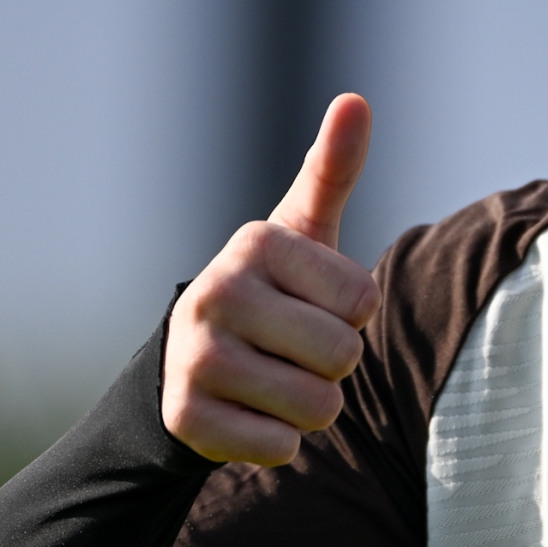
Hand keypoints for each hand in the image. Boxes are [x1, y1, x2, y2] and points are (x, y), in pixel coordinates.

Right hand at [162, 95, 381, 463]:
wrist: (189, 362)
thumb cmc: (273, 290)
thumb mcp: (303, 230)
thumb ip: (332, 168)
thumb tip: (355, 99)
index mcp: (254, 244)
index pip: (361, 301)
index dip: (351, 315)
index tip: (314, 306)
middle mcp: (216, 293)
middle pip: (341, 358)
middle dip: (335, 368)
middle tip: (295, 351)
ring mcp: (195, 357)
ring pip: (315, 408)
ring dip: (311, 408)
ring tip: (275, 382)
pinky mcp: (186, 418)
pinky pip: (280, 447)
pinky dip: (279, 443)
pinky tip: (249, 414)